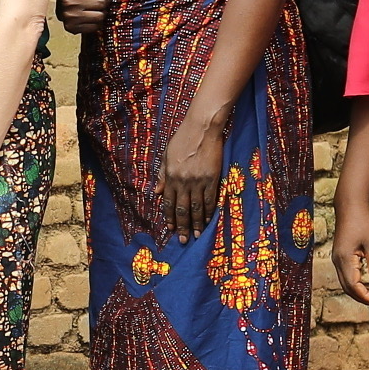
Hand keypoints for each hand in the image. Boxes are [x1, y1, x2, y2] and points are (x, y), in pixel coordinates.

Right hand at [57, 0, 118, 35]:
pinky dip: (97, 22)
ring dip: (102, 11)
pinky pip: (95, 27)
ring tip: (96, 7)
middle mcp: (68, 1)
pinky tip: (91, 15)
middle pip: (101, 3)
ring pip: (100, 16)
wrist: (64, 0)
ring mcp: (69, 16)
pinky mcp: (72, 27)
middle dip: (105, 0)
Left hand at [157, 119, 226, 239]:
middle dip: (182, 226)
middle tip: (184, 241)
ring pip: (197, 207)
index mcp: (171, 177)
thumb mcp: (166, 156)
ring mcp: (199, 181)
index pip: (168, 202)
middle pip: (182, 209)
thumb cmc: (182, 139)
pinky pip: (211, 199)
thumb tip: (156, 193)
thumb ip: (162, 175)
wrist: (202, 129)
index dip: (169, 218)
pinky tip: (209, 220)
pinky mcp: (213, 178)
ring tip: (197, 236)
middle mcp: (183, 182)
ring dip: (197, 223)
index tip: (171, 230)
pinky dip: (209, 212)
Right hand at [332, 200, 368, 308]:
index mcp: (345, 259)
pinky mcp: (340, 257)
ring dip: (358, 292)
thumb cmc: (363, 223)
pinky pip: (345, 276)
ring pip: (345, 283)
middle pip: (347, 287)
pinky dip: (355, 284)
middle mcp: (337, 261)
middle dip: (362, 297)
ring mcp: (337, 260)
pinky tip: (367, 284)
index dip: (366, 296)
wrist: (350, 208)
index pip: (353, 285)